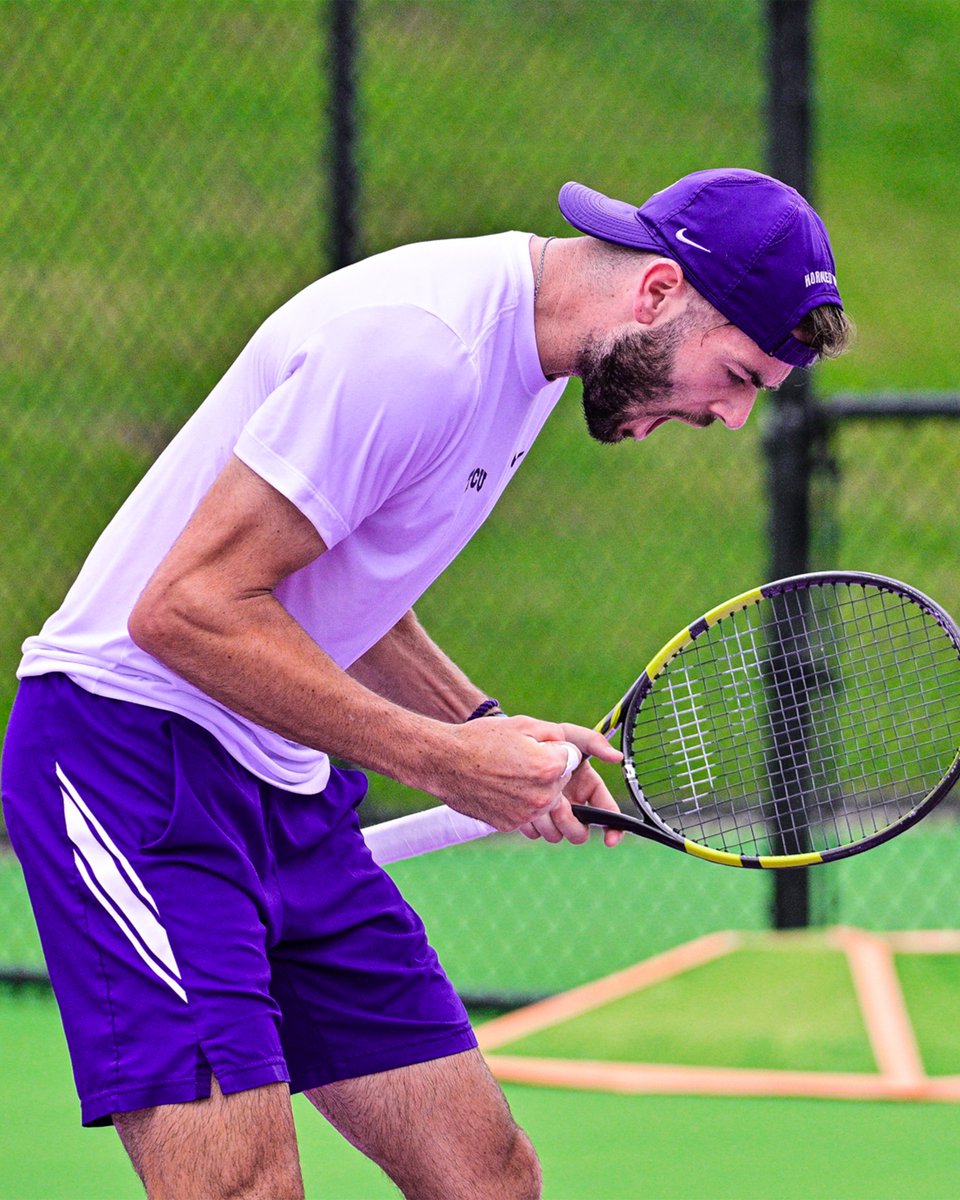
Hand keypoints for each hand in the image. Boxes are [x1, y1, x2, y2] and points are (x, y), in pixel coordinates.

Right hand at [436, 715, 622, 846]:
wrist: (444, 762)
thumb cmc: (482, 739)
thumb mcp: (523, 725)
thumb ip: (557, 735)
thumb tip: (573, 750)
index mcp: (550, 767)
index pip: (573, 759)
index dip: (555, 749)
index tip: (538, 747)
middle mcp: (543, 795)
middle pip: (562, 782)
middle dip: (549, 770)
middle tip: (521, 759)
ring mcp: (527, 813)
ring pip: (547, 800)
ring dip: (537, 788)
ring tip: (511, 774)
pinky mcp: (511, 825)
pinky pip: (527, 813)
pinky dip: (519, 801)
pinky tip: (499, 787)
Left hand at [517, 721, 625, 847]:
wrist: (511, 748)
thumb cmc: (545, 740)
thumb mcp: (569, 735)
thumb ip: (594, 742)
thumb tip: (618, 756)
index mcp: (587, 788)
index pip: (607, 813)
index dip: (613, 828)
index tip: (610, 840)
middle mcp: (572, 805)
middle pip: (580, 832)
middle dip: (571, 823)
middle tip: (558, 805)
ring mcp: (551, 814)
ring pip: (557, 835)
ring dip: (549, 823)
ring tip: (537, 801)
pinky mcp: (532, 820)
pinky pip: (536, 834)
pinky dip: (531, 825)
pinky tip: (524, 805)